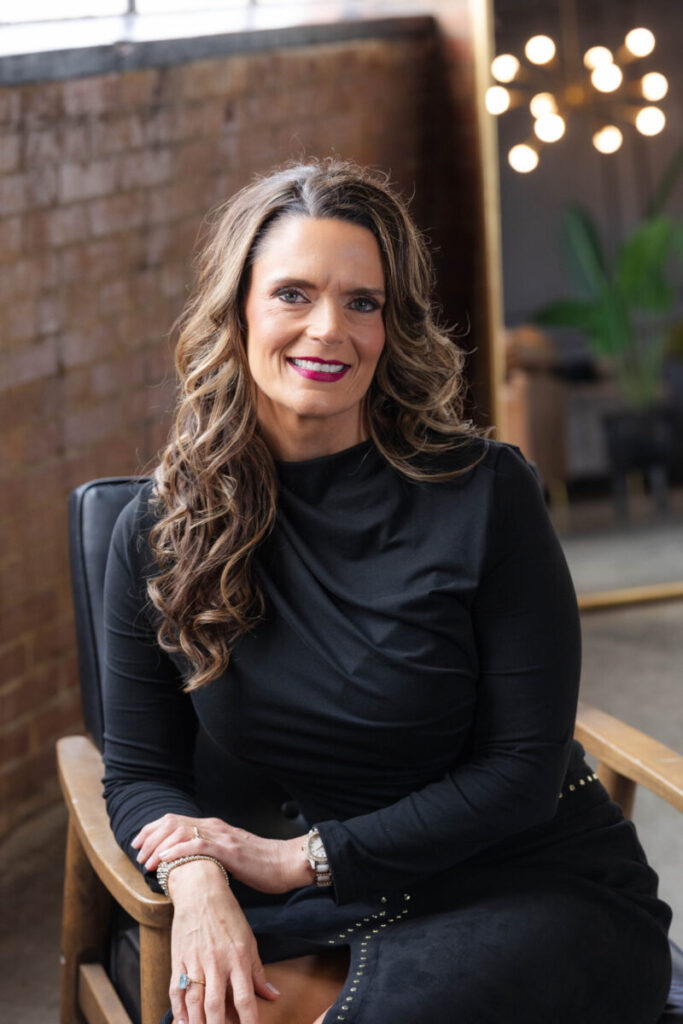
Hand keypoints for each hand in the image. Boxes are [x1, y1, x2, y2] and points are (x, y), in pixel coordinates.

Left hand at [131, 814, 312, 893]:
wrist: (286, 863)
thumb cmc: (261, 864)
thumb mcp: (230, 855)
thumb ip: (212, 854)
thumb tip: (191, 865)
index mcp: (214, 827)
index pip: (175, 820)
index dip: (152, 830)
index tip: (138, 844)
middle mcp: (215, 827)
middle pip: (172, 822)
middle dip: (150, 837)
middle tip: (137, 854)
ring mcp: (222, 837)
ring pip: (181, 831)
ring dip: (158, 846)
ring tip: (146, 861)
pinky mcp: (229, 850)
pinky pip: (198, 845)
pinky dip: (177, 850)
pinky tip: (164, 860)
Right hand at [166, 859, 279, 1023]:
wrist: (201, 891)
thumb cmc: (227, 915)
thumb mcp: (249, 940)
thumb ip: (258, 972)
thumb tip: (272, 995)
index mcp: (238, 958)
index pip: (245, 998)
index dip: (249, 1021)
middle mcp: (216, 962)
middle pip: (216, 1006)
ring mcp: (195, 962)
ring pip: (194, 1002)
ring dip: (197, 1023)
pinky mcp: (178, 960)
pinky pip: (176, 991)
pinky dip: (178, 1010)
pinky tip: (182, 1023)